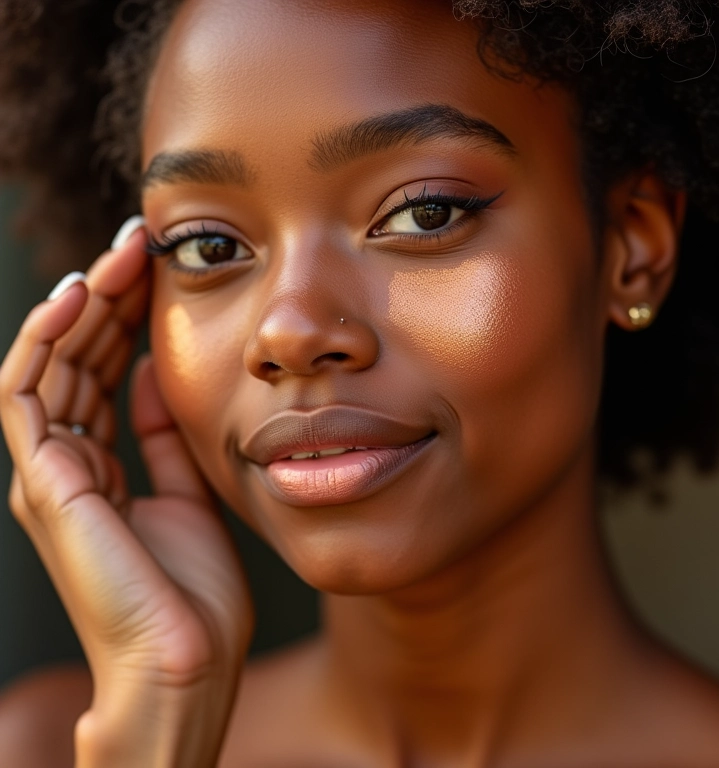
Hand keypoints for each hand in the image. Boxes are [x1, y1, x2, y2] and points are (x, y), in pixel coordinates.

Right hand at [0, 224, 253, 766]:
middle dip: (104, 299)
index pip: (101, 373)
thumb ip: (160, 436)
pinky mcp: (45, 485)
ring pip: (49, 367)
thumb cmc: (192, 589)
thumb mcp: (187, 491)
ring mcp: (49, 474)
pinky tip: (76, 298)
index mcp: (98, 468)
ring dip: (79, 308)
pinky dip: (47, 344)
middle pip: (75, 361)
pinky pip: (30, 398)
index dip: (123, 320)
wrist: (186, 660)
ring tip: (113, 258)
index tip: (155, 272)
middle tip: (138, 245)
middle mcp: (65, 465)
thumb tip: (149, 375)